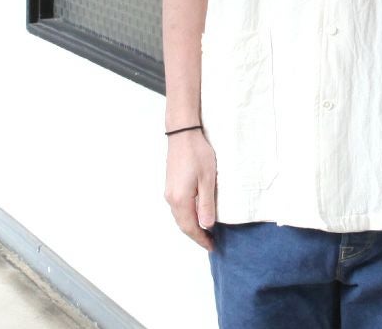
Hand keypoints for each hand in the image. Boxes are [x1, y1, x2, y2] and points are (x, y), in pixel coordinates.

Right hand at [164, 130, 217, 251]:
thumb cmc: (198, 154)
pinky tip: (197, 213)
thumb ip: (206, 204)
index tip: (212, 247)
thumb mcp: (207, 179)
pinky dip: (187, 215)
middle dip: (196, 235)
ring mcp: (169, 191)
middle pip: (183, 224)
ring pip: (180, 216)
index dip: (201, 239)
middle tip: (211, 242)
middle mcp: (171, 198)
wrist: (183, 133)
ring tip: (206, 230)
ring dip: (192, 225)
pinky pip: (179, 207)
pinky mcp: (171, 184)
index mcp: (180, 200)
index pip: (190, 227)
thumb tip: (207, 226)